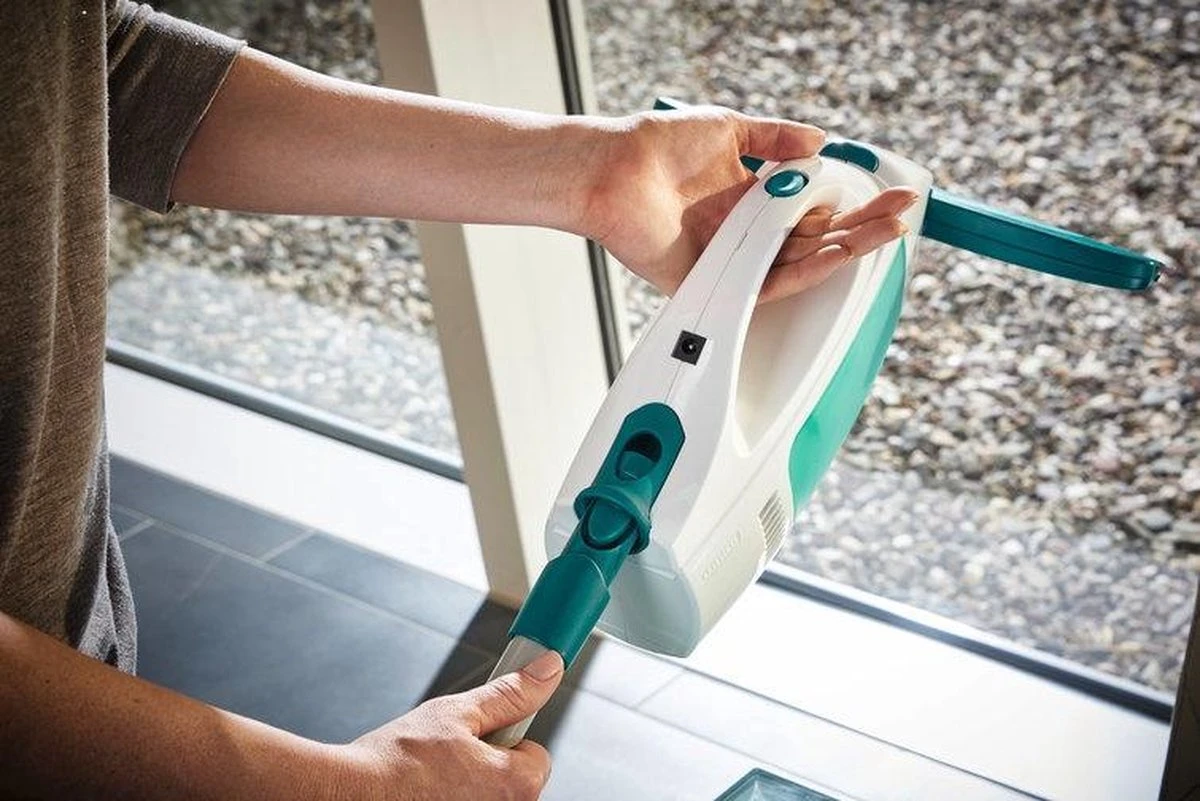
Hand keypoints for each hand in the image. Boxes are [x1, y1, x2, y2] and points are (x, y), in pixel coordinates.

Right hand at [335, 650, 563, 800]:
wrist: (349, 794)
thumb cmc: (397, 758)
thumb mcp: (458, 712)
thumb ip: (510, 694)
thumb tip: (547, 670)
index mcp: (516, 785)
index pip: (537, 756)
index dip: (507, 739)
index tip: (478, 736)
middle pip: (513, 780)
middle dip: (488, 763)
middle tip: (450, 755)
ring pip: (488, 796)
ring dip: (467, 784)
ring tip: (432, 776)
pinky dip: (450, 799)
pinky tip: (425, 793)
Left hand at [579, 107, 916, 303]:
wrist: (612, 169)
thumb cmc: (656, 146)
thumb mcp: (728, 128)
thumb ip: (775, 138)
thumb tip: (821, 139)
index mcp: (751, 200)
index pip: (815, 210)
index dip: (853, 205)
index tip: (889, 195)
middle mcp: (746, 232)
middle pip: (817, 239)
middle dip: (864, 228)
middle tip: (904, 215)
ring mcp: (733, 257)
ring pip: (801, 262)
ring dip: (846, 249)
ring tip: (886, 233)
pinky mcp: (715, 280)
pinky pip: (767, 283)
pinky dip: (803, 269)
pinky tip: (836, 254)